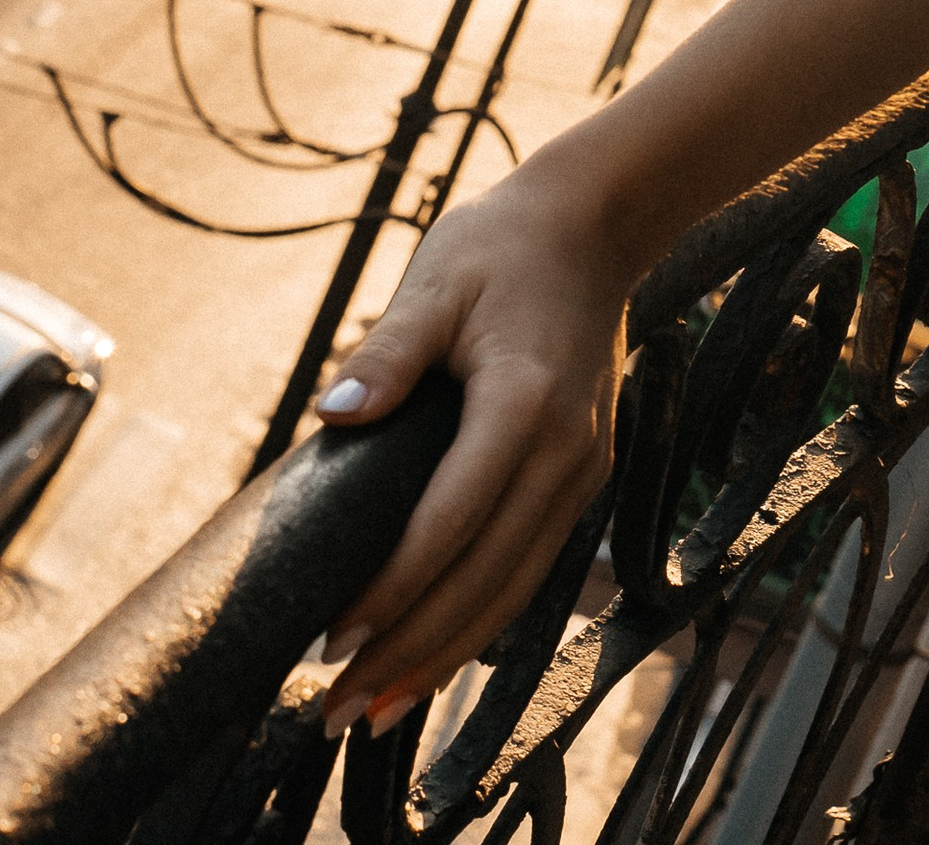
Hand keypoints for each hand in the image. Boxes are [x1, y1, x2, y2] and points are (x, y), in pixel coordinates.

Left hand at [311, 167, 631, 735]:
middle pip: (484, 580)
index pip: (450, 523)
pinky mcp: (585, 472)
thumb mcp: (436, 282)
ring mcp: (584, 467)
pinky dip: (484, 619)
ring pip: (515, 589)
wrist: (598, 219)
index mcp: (523, 403)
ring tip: (378, 708)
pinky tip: (438, 654)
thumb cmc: (502, 245)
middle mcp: (564, 450)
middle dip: (409, 653)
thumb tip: (331, 415)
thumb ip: (385, 352)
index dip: (391, 589)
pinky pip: (532, 566)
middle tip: (335, 708)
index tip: (329, 636)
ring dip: (446, 655)